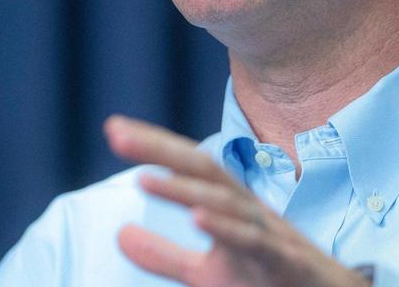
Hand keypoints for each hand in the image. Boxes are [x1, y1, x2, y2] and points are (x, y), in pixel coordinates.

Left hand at [104, 115, 370, 286]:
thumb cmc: (268, 282)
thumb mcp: (207, 271)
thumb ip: (164, 254)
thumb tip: (120, 233)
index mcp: (229, 205)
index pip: (188, 166)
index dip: (153, 146)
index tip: (113, 128)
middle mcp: (247, 208)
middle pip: (202, 168)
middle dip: (160, 149)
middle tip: (116, 133)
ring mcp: (268, 232)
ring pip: (226, 201)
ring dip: (186, 190)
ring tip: (145, 180)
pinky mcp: (285, 261)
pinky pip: (254, 241)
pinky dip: (226, 229)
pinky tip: (198, 218)